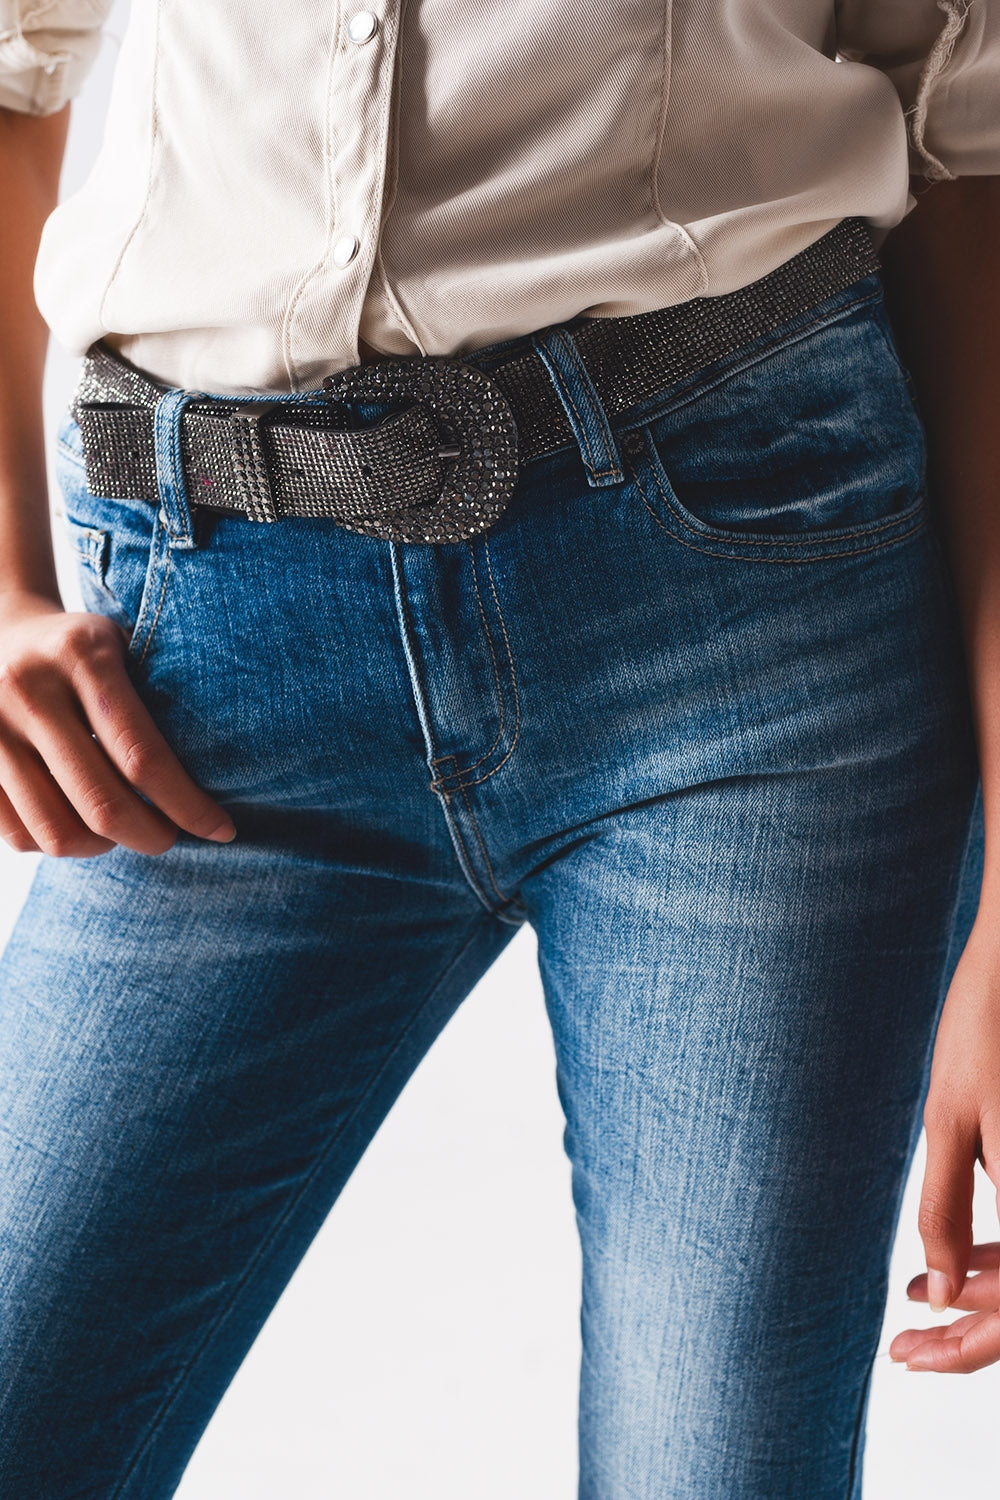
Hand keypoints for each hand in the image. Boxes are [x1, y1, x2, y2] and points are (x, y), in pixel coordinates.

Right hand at [0, 591, 235, 856]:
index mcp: (80, 656)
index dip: (188, 805)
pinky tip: (80, 823)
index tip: (222, 829)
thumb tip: (221, 777)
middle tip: (171, 838)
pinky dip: (57, 843)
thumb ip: (159, 698)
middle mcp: (27, 690)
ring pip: (57, 831)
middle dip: (151, 836)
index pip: (144, 756)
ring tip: (124, 832)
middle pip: (102, 805)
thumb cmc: (81, 649)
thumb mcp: (123, 646)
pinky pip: (17, 835)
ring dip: (103, 848)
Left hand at [889, 920, 999, 1371]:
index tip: (904, 1357)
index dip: (961, 1346)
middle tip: (903, 1352)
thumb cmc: (985, 1025)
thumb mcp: (951, 1117)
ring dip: (984, 1299)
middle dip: (969, 1336)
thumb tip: (941, 1293)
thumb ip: (947, 1209)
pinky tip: (957, 1261)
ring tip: (914, 1303)